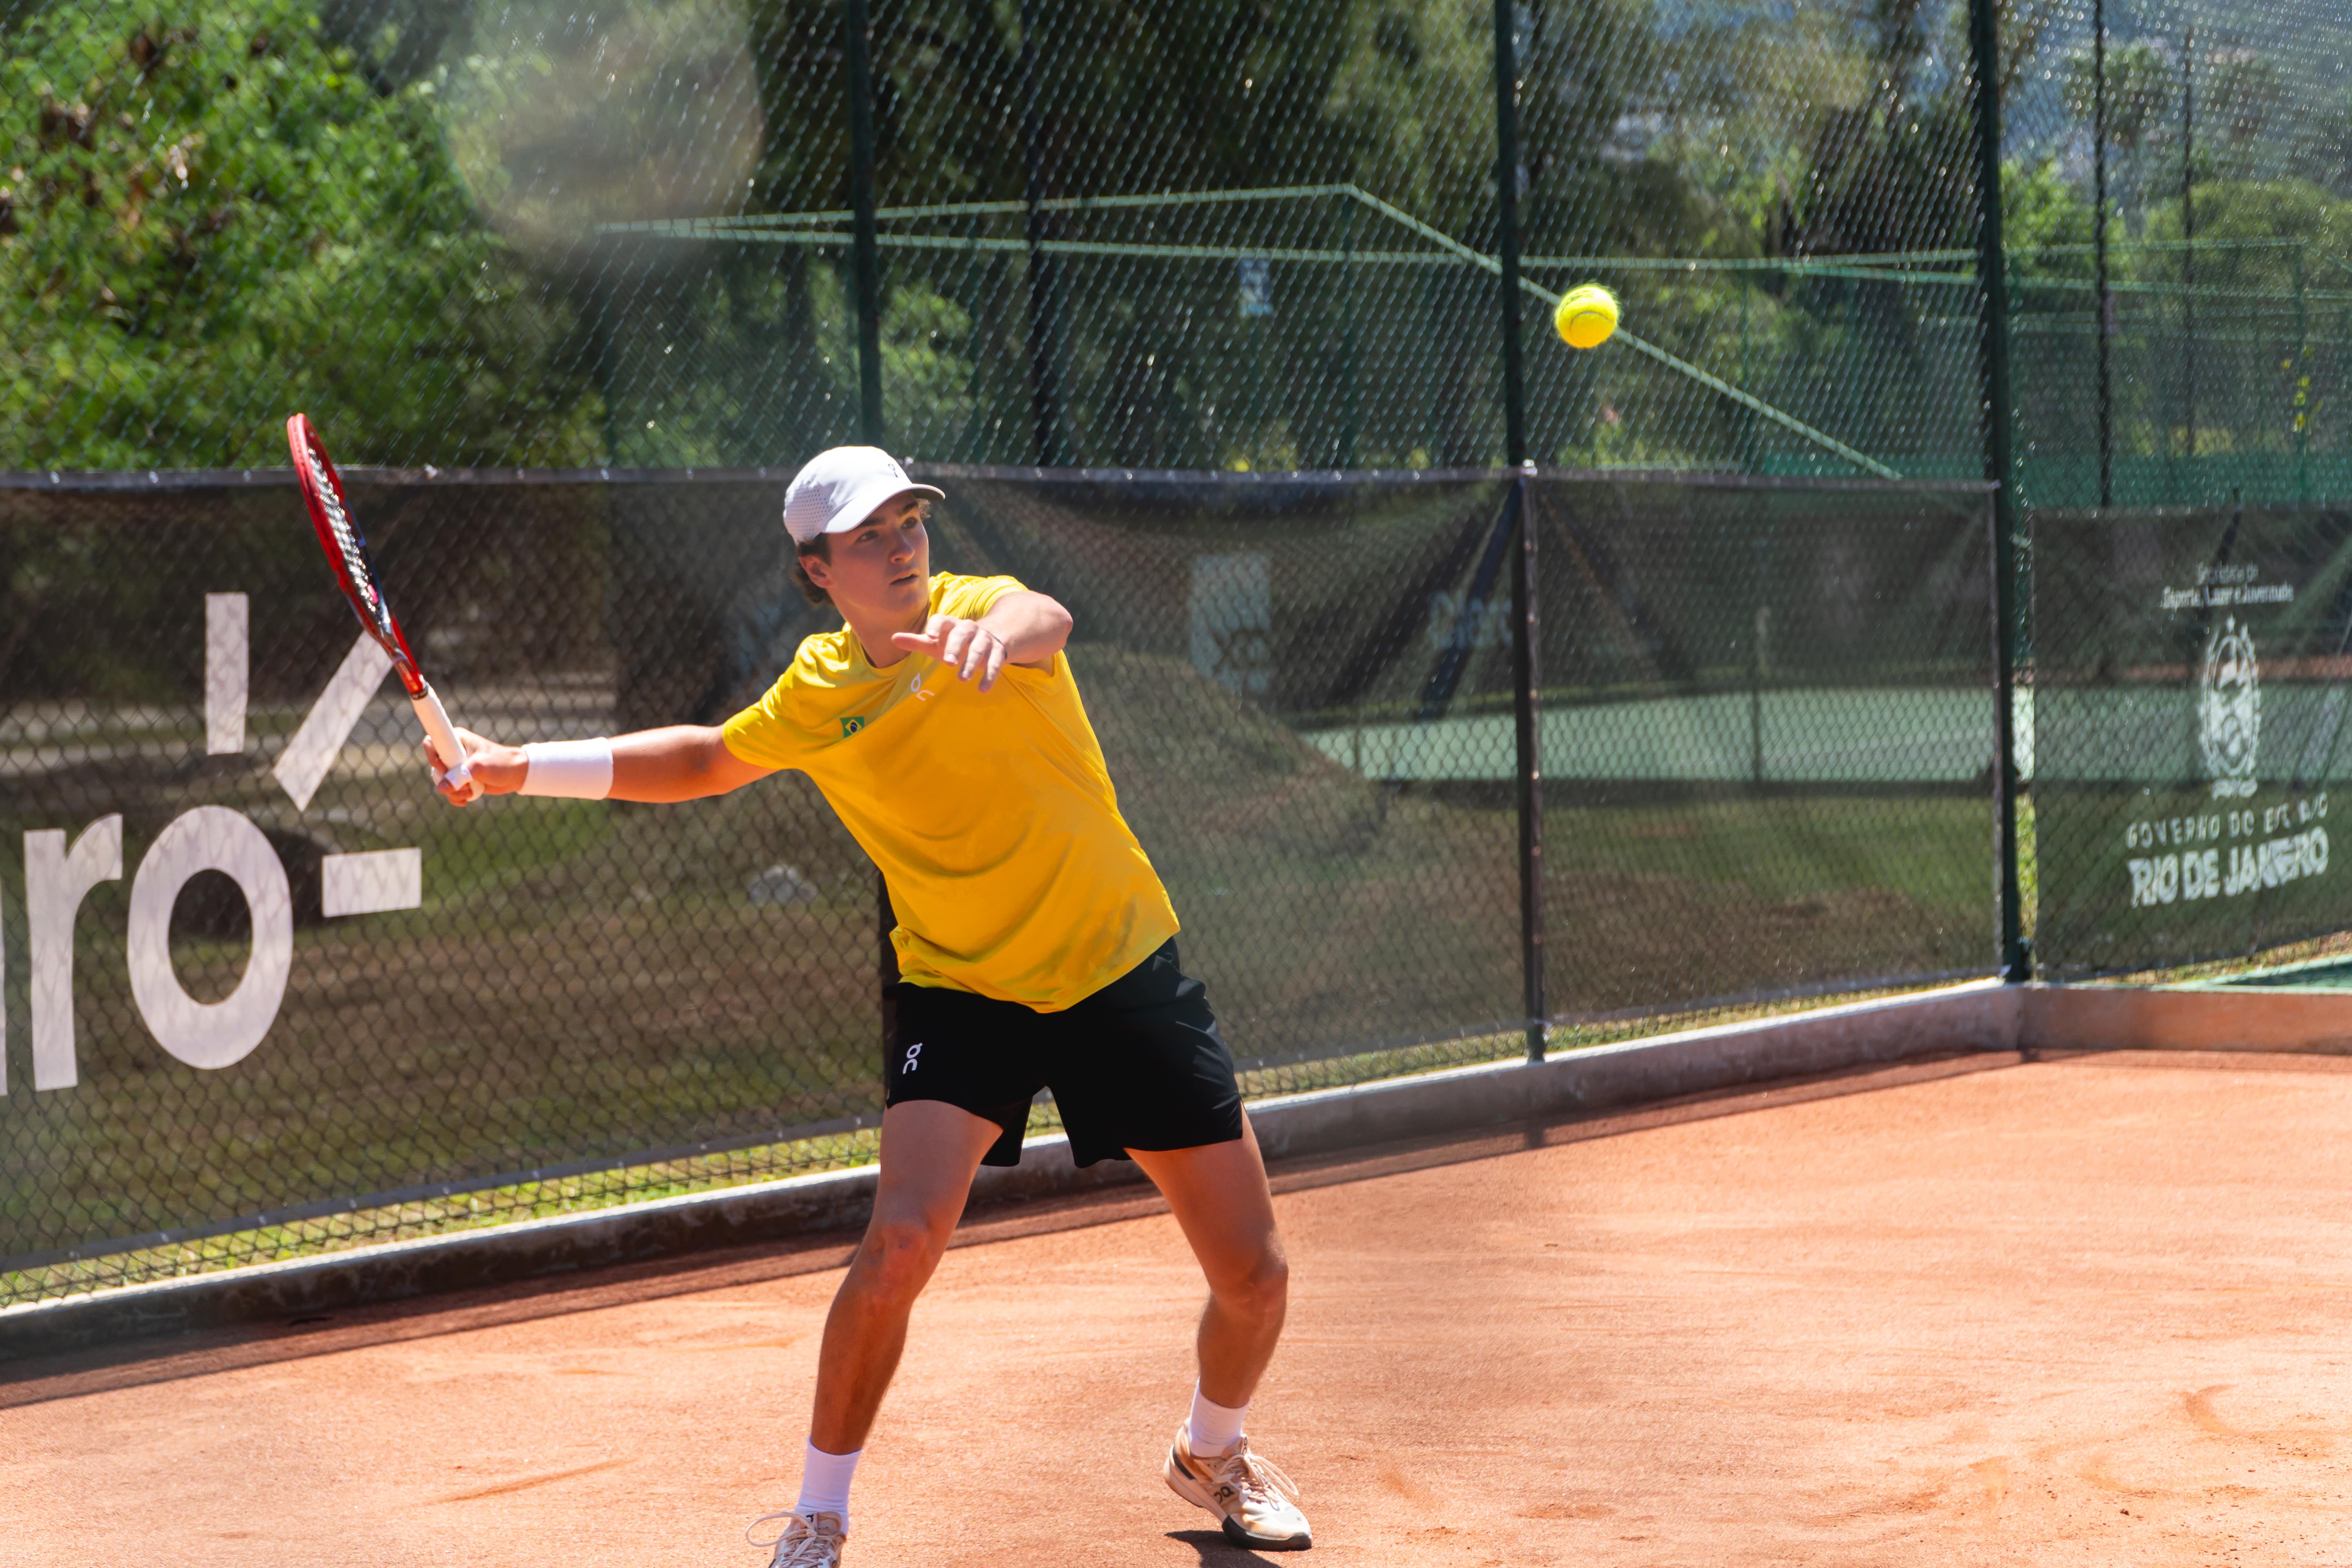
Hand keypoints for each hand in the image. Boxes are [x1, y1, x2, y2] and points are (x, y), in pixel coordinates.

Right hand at [425, 727, 525, 806]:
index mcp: (456, 739)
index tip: (443, 768)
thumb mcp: (480, 767)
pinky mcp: (461, 780)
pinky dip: (456, 797)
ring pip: (442, 782)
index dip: (432, 756)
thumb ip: (460, 776)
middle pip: (435, 768)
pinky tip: (466, 800)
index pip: (432, 742)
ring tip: (468, 793)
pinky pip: (450, 791)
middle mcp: (453, 752)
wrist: (517, 774)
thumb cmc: (501, 763)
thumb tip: (441, 788)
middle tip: (462, 786)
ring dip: (453, 792)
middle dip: (445, 781)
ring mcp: (457, 767)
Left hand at [889, 614, 1011, 690]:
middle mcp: (969, 628)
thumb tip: (893, 638)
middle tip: (948, 663)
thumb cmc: (954, 643)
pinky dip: (989, 676)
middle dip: (955, 647)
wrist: (989, 640)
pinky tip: (982, 689)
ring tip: (962, 679)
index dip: (936, 626)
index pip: (942, 620)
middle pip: (962, 634)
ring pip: (979, 649)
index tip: (929, 636)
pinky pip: (995, 663)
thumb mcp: (936, 642)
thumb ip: (917, 641)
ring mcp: (985, 639)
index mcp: (952, 624)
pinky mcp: (998, 652)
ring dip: (971, 663)